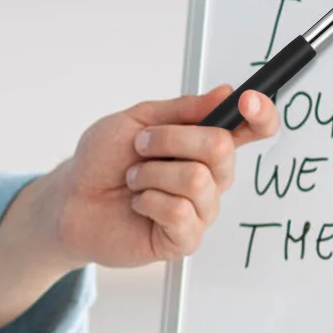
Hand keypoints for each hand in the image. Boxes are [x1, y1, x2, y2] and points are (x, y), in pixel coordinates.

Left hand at [0, 85, 277, 330]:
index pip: (251, 129)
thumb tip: (224, 93)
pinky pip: (181, 212)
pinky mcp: (184, 239)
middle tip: (140, 146)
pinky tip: (138, 203)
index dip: (260, 115)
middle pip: (222, 148)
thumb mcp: (136, 120)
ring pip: (198, 180)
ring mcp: (200, 210)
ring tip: (134, 180)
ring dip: (153, 173)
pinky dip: (150, 200)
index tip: (247, 101)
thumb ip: (181, 109)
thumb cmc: (102, 160)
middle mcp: (210, 177)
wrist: (72, 199)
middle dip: (171, 138)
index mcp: (203, 144)